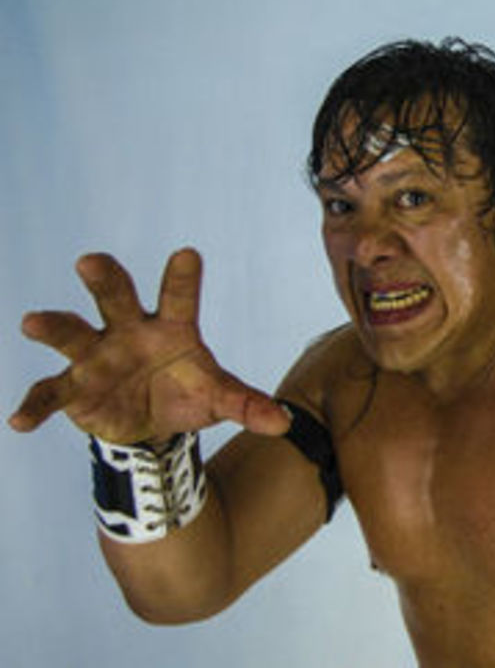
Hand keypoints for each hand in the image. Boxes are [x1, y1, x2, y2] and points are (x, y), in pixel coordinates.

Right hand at [9, 249, 288, 441]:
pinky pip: (49, 392)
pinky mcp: (73, 388)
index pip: (178, 296)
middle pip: (115, 296)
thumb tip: (283, 424)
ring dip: (54, 326)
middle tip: (91, 261)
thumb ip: (246, 405)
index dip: (184, 277)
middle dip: (105, 279)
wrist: (150, 423)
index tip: (188, 254)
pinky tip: (20, 422)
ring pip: (72, 333)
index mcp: (170, 326)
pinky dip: (34, 405)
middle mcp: (128, 330)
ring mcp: (95, 357)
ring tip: (32, 321)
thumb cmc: (187, 392)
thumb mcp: (218, 398)